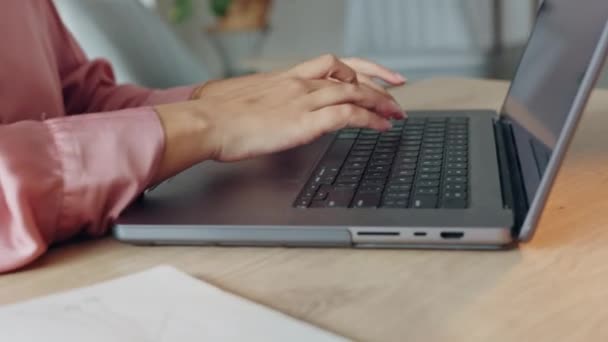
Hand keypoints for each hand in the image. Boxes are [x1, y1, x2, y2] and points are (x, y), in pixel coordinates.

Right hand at [153, 55, 406, 181]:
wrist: (205, 121)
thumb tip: (256, 107)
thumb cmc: (214, 113)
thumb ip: (258, 100)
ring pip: (354, 91)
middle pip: (349, 72)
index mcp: (285, 77)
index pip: (330, 63)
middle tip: (398, 87)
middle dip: (378, 80)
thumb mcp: (240, 97)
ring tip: (396, 113)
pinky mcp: (305, 121)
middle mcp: (299, 83)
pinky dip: (370, 120)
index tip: (370, 73)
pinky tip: (380, 127)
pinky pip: (348, 115)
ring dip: (381, 101)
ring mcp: (303, 100)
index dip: (355, 68)